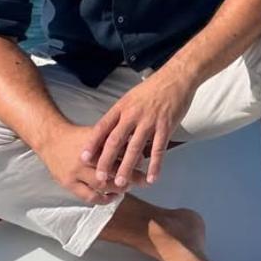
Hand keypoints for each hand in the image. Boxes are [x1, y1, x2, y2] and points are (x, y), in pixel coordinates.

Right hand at [39, 123, 144, 204]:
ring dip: (118, 188)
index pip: (119, 153)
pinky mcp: (68, 183)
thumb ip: (115, 139)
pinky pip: (88, 196)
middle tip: (143, 181)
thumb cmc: (78, 136)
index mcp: (95, 143)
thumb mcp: (97, 132)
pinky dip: (102, 199)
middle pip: (113, 170)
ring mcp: (76, 172)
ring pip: (102, 184)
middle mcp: (86, 158)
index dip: (134, 159)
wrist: (51, 139)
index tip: (145, 163)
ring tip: (127, 187)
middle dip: (130, 177)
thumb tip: (138, 144)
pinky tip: (112, 197)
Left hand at [82, 71, 195, 187]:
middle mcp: (133, 115)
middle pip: (115, 141)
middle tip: (99, 177)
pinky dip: (155, 165)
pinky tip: (152, 178)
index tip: (83, 158)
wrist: (176, 78)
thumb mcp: (130, 97)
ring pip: (135, 148)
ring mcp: (150, 121)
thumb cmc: (153, 88)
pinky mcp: (166, 126)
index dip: (92, 143)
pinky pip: (159, 149)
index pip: (102, 127)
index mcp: (122, 107)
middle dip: (106, 161)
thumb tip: (109, 132)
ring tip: (120, 183)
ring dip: (127, 167)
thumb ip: (120, 115)